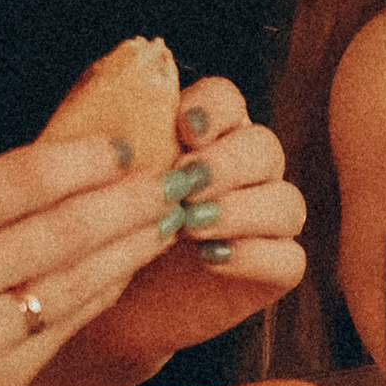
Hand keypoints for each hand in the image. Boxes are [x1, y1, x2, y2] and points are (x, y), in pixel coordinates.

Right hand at [0, 132, 170, 385]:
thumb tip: (55, 169)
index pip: (22, 178)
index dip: (83, 158)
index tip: (123, 144)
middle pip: (64, 227)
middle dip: (129, 199)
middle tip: (173, 177)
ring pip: (77, 279)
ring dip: (131, 246)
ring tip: (166, 220)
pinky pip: (67, 324)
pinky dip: (102, 291)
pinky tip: (126, 268)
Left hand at [59, 75, 307, 385]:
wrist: (109, 306)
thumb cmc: (103, 235)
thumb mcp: (96, 182)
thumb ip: (109, 137)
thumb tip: (112, 79)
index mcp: (208, 136)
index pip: (228, 101)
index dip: (212, 108)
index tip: (183, 127)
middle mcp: (246, 173)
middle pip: (263, 147)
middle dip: (226, 162)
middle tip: (185, 183)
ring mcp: (266, 222)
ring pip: (286, 202)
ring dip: (241, 209)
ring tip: (192, 226)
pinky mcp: (275, 270)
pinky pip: (290, 258)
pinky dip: (254, 255)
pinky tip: (210, 260)